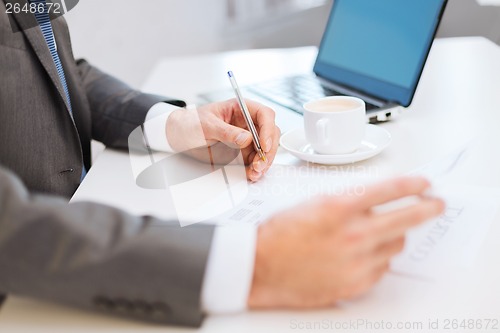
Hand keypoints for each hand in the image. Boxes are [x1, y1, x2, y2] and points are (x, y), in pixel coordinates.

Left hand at [166, 99, 279, 181]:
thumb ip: (226, 132)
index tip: (264, 146)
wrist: (180, 136)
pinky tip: (252, 174)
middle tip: (259, 164)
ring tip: (255, 172)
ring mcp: (247, 138)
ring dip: (264, 162)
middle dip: (268, 150)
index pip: (264, 115)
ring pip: (266, 149)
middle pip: (270, 133)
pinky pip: (255, 160)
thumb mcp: (206, 125)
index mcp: (241, 109)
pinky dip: (256, 169)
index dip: (268, 130)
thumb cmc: (191, 123)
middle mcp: (247, 123)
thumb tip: (246, 139)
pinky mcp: (242, 152)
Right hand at [248, 177, 444, 308]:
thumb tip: (375, 200)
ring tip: (381, 233)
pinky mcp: (355, 284)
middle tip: (436, 204)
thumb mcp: (313, 204)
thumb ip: (347, 201)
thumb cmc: (279, 234)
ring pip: (395, 245)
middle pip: (406, 219)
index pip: (389, 190)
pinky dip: (378, 259)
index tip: (424, 183)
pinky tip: (363, 254)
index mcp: (339, 208)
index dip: (412, 184)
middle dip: (427, 208)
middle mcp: (352, 234)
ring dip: (393, 235)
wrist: (261, 266)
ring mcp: (356, 262)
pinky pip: (382, 268)